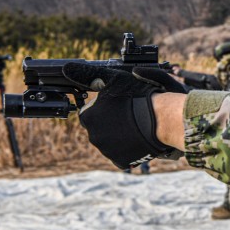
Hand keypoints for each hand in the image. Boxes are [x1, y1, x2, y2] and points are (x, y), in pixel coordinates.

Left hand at [62, 63, 185, 169]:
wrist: (161, 120)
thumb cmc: (138, 97)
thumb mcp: (114, 78)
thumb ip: (90, 75)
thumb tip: (68, 69)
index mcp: (88, 116)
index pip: (91, 112)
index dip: (105, 108)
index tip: (119, 105)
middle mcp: (93, 136)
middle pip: (100, 128)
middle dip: (112, 123)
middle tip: (130, 115)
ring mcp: (107, 151)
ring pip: (111, 142)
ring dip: (120, 136)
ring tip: (137, 127)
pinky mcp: (121, 161)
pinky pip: (122, 155)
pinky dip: (128, 149)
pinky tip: (138, 140)